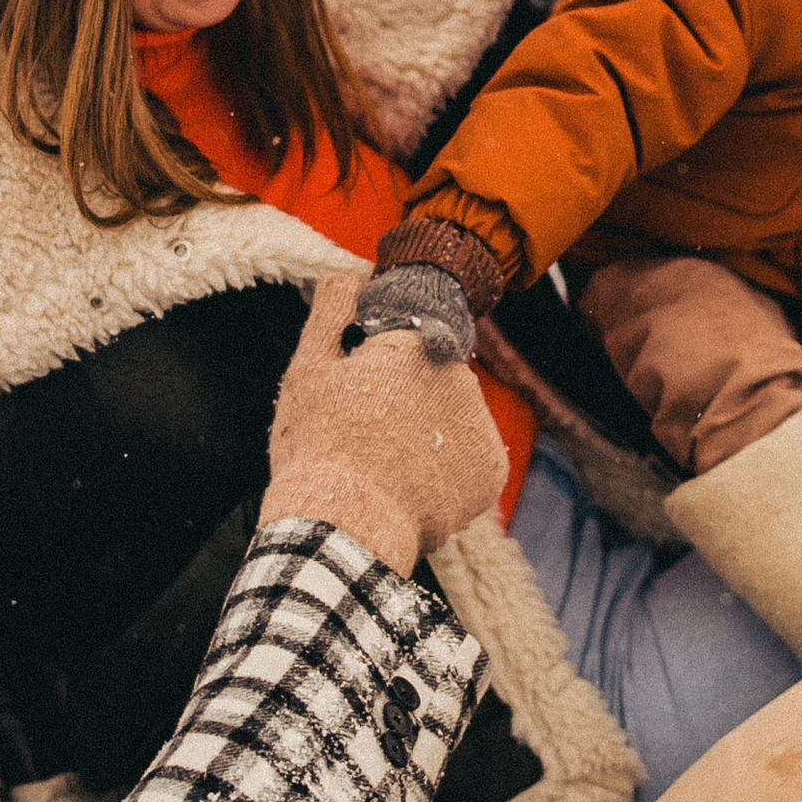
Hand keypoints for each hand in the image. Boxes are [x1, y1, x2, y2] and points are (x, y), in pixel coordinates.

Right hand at [260, 277, 508, 572]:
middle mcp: (461, 375)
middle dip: (404, 401)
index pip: (405, 340)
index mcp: (417, 342)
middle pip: (432, 381)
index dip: (377, 367)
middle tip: (364, 436)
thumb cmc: (319, 447)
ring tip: (386, 466)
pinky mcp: (493, 472)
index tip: (356, 396)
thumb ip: (331, 310)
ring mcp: (482, 425)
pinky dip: (447, 474)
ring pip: (452, 421)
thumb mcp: (309, 368)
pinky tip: (412, 487)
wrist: (346, 528)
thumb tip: (351, 273)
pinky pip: (468, 463)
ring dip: (428, 436)